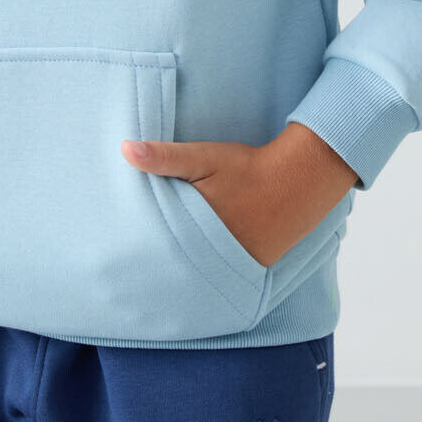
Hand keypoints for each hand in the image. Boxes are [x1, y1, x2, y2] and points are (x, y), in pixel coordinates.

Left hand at [120, 123, 358, 267]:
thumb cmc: (245, 167)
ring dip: (186, 266)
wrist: (299, 180)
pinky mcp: (253, 266)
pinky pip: (224, 270)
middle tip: (133, 270)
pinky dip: (212, 267)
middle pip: (177, 261)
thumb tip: (124, 150)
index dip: (140, 245)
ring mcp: (235, 263)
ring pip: (200, 269)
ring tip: (164, 271)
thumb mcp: (202, 157)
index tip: (123, 247)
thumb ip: (164, 157)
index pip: (157, 243)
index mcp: (194, 229)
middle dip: (160, 262)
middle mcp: (213, 253)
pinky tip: (200, 264)